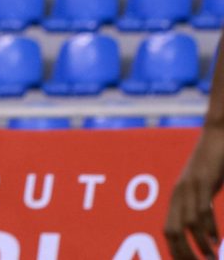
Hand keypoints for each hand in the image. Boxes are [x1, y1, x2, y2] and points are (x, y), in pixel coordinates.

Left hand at [165, 125, 223, 258]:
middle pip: (172, 231)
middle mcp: (178, 194)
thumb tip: (201, 231)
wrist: (216, 136)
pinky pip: (202, 210)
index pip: (168, 231)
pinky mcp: (202, 181)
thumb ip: (197, 206)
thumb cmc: (211, 165)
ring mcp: (189, 188)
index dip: (176, 251)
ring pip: (188, 224)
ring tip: (211, 259)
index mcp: (176, 198)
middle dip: (184, 253)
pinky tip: (217, 241)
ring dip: (200, 245)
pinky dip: (209, 229)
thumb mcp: (202, 189)